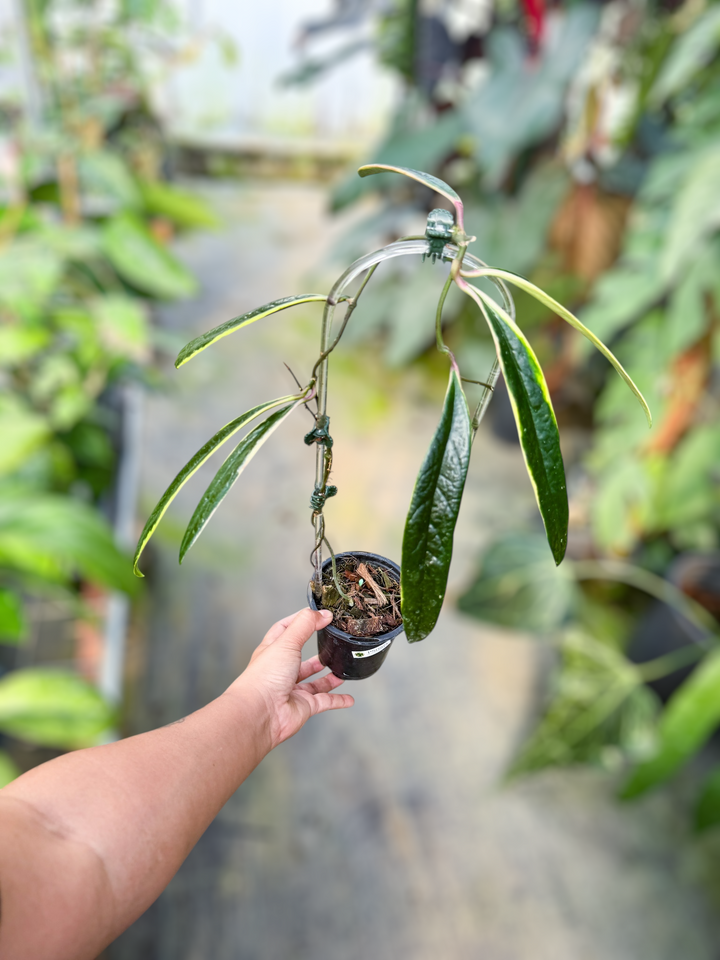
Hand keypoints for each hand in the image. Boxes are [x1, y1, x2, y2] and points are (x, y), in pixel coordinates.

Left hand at [231, 608, 353, 749]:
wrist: (259, 714)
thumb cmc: (265, 676)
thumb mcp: (287, 642)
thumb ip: (305, 625)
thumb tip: (323, 613)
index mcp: (273, 651)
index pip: (284, 631)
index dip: (299, 622)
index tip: (317, 615)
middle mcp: (281, 671)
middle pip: (301, 660)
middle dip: (315, 654)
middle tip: (332, 645)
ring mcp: (292, 690)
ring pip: (314, 682)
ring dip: (327, 678)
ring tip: (341, 669)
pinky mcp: (303, 707)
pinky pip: (324, 702)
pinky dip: (337, 701)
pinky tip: (349, 699)